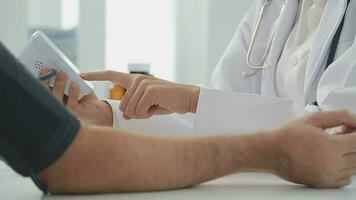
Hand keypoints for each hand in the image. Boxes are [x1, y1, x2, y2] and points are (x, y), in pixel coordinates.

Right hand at [40, 68, 112, 125]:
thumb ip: (68, 78)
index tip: (41, 69)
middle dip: (46, 82)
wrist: (99, 109)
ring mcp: (66, 112)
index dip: (41, 80)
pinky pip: (71, 104)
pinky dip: (73, 93)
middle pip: (47, 95)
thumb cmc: (85, 96)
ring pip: (58, 100)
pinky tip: (75, 84)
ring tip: (62, 74)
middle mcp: (58, 106)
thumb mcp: (75, 83)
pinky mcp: (76, 114)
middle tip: (48, 70)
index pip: (44, 90)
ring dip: (59, 85)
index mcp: (56, 98)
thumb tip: (61, 68)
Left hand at [81, 70, 199, 119]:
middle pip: (123, 107)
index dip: (96, 75)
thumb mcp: (148, 106)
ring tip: (156, 106)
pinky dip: (148, 115)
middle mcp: (137, 80)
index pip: (112, 75)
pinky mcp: (149, 90)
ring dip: (143, 115)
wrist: (187, 98)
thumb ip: (135, 107)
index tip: (81, 74)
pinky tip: (158, 107)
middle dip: (136, 114)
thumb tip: (125, 115)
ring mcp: (143, 84)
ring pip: (130, 111)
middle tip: (152, 108)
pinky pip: (139, 112)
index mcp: (135, 81)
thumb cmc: (168, 102)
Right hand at [268, 110, 355, 187]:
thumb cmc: (287, 135)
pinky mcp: (324, 183)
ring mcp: (328, 176)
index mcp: (330, 146)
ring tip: (336, 144)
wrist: (270, 151)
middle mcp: (332, 164)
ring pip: (355, 167)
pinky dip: (345, 168)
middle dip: (354, 141)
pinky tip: (332, 157)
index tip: (351, 128)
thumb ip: (340, 116)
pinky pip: (347, 178)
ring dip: (351, 154)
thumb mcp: (314, 118)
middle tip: (343, 133)